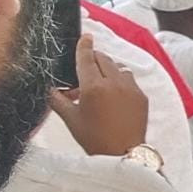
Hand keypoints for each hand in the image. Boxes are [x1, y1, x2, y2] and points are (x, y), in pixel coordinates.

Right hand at [49, 34, 148, 155]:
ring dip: (108, 69)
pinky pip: (129, 80)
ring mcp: (131, 88)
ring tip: (99, 85)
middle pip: (103, 59)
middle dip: (94, 60)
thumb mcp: (71, 120)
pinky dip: (120, 81)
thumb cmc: (94, 139)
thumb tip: (50, 89)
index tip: (85, 37)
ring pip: (118, 68)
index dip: (84, 46)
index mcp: (93, 87)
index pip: (87, 58)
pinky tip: (113, 95)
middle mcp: (114, 83)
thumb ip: (58, 100)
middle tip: (84, 72)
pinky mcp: (142, 95)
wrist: (123, 153)